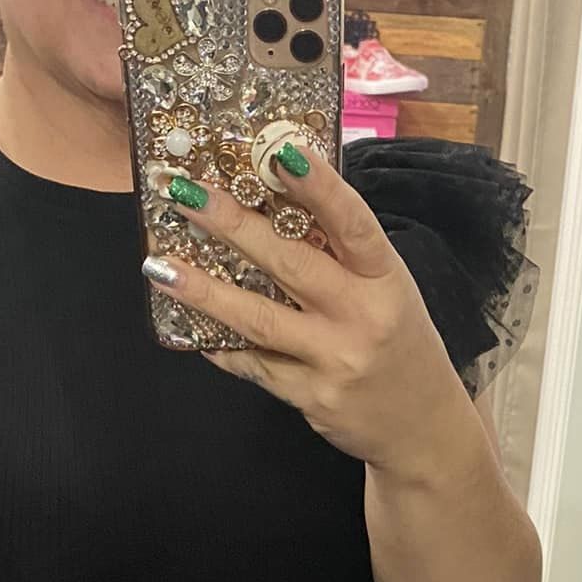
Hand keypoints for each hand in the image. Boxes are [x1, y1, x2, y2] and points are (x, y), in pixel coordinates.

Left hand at [144, 153, 479, 478]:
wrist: (422, 428)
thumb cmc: (399, 345)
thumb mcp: (387, 291)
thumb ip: (341, 254)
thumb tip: (279, 197)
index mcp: (385, 278)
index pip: (352, 224)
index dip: (318, 187)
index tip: (279, 153)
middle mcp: (362, 317)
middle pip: (290, 264)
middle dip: (232, 225)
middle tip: (185, 195)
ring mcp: (335, 360)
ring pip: (259, 319)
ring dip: (204, 291)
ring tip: (160, 267)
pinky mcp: (312, 397)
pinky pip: (255, 365)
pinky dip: (221, 345)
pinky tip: (189, 328)